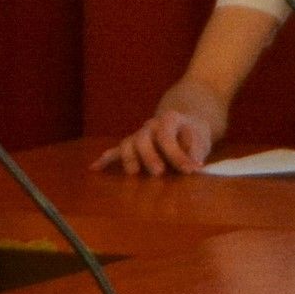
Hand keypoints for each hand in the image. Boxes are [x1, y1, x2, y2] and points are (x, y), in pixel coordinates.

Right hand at [100, 102, 219, 175]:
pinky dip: (105, 160)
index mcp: (168, 120)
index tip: (190, 170)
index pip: (167, 135)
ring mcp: (138, 136)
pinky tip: (94, 169)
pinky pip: (115, 152)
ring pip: (127, 144)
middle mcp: (149, 126)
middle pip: (142, 139)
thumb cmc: (192, 134)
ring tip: (133, 173)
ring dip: (128, 159)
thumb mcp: (200, 139)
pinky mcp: (131, 147)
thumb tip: (193, 164)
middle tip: (158, 173)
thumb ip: (196, 150)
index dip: (177, 154)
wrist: (182, 125)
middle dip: (149, 156)